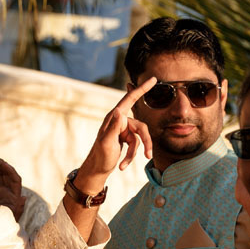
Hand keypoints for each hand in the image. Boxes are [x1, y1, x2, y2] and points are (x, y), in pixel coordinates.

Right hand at [0, 157, 25, 219]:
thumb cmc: (2, 226)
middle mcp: (9, 192)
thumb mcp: (10, 219)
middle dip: (0, 165)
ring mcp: (1, 192)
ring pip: (0, 174)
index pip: (15, 179)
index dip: (9, 170)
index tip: (1, 164)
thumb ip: (17, 209)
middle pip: (8, 174)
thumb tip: (24, 197)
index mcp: (14, 197)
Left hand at [74, 77, 156, 192]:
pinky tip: (122, 166)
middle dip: (145, 142)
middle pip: (141, 127)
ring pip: (139, 139)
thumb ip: (114, 126)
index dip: (142, 89)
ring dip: (133, 154)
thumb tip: (119, 111)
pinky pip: (135, 146)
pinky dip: (129, 157)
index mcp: (114, 117)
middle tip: (148, 155)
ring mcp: (123, 130)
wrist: (96, 169)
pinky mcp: (125, 139)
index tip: (153, 79)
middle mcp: (119, 121)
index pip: (130, 99)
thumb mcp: (107, 142)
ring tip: (123, 165)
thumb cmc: (99, 156)